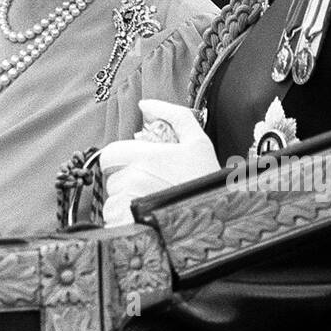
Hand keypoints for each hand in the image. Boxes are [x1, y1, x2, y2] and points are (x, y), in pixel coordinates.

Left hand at [99, 99, 220, 227]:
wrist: (220, 219)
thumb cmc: (207, 181)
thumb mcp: (198, 142)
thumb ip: (173, 116)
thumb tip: (146, 105)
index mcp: (146, 156)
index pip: (110, 154)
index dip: (121, 161)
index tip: (137, 169)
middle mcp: (134, 178)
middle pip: (112, 179)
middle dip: (126, 183)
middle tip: (150, 189)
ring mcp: (129, 203)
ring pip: (112, 201)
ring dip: (126, 204)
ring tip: (152, 206)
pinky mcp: (127, 225)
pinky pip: (114, 221)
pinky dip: (125, 222)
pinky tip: (147, 221)